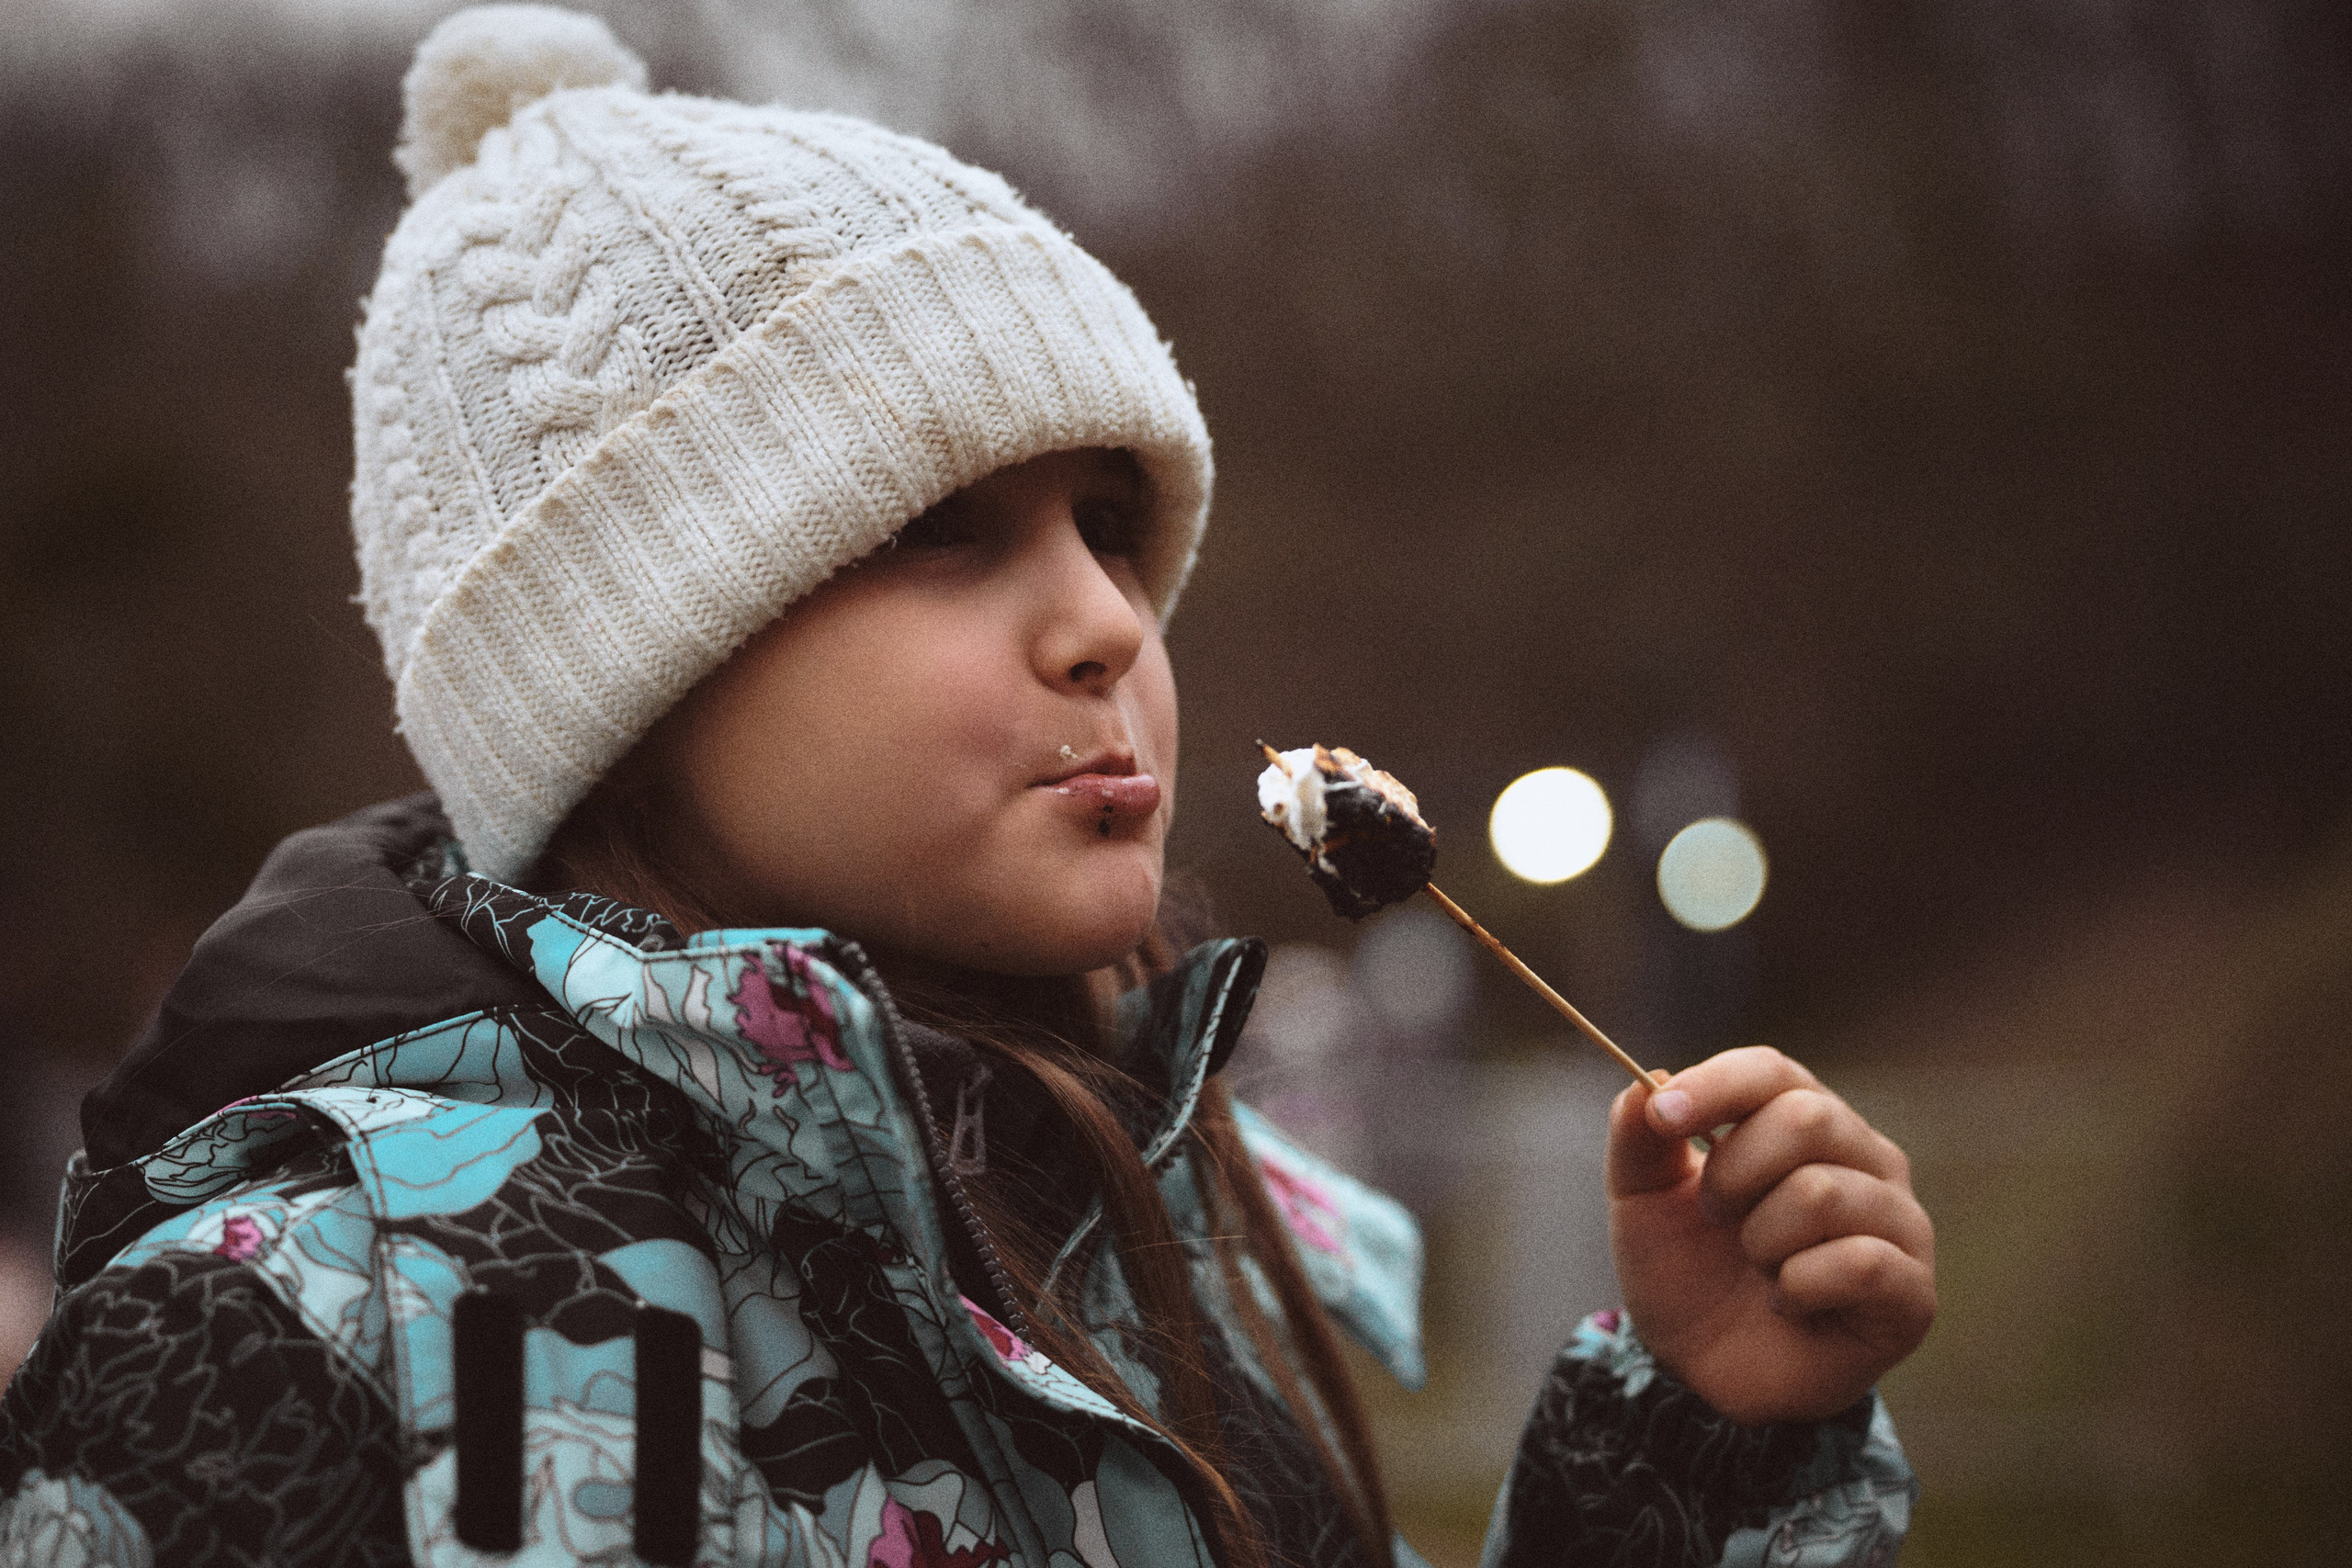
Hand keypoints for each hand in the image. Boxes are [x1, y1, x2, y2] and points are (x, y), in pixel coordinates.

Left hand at [1605, 1046, 1934, 1425]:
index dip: (1716, 1086)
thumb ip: (1639, 1138)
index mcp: (1804, 1120)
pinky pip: (1860, 1263)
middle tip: (1716, 1217)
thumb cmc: (1686, 1274)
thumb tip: (1648, 1080)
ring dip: (1761, 1239)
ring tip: (1758, 1267)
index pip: (1773, 1071)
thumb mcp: (1641, 1201)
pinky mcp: (1913, 1292)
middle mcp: (1865, 1158)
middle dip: (1734, 1174)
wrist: (1704, 1374)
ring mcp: (1898, 1223)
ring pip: (1822, 1193)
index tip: (1662, 1117)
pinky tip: (1788, 1304)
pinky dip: (1799, 1286)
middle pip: (1807, 1118)